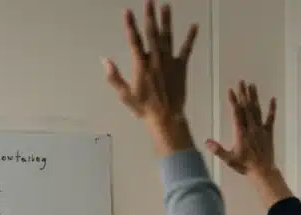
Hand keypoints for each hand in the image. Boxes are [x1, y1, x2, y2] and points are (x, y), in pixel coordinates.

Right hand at [103, 1, 198, 125]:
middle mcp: (155, 59)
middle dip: (150, 16)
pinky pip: (186, 49)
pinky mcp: (181, 66)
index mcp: (141, 65)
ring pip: (168, 37)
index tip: (127, 11)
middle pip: (152, 33)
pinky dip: (191, 38)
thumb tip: (104, 60)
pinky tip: (195, 25)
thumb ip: (114, 77)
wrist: (166, 116)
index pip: (134, 40)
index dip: (130, 25)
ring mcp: (169, 61)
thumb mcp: (124, 95)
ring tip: (166, 5)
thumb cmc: (143, 108)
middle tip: (150, 0)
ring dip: (167, 21)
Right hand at [206, 81, 276, 175]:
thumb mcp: (229, 159)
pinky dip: (272, 108)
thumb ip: (218, 150)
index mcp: (240, 133)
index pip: (236, 113)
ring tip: (252, 85)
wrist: (263, 170)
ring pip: (257, 110)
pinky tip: (273, 99)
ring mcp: (261, 128)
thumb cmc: (244, 165)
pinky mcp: (268, 132)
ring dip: (254, 97)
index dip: (233, 101)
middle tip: (241, 81)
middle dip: (243, 94)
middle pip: (246, 107)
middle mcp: (251, 127)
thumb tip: (206, 141)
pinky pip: (270, 118)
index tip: (230, 91)